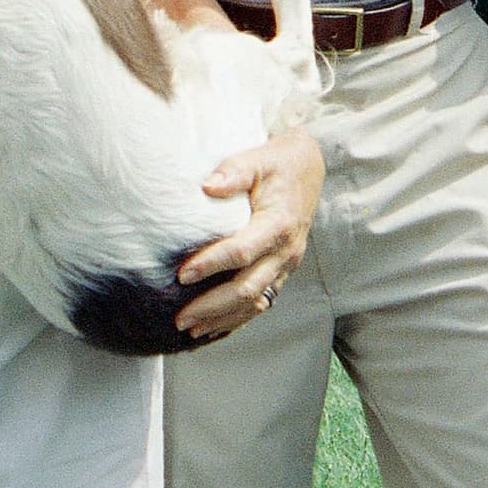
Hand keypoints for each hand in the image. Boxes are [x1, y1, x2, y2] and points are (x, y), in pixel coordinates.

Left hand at [173, 129, 324, 342]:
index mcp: (279, 224)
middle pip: (248, 288)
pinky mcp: (282, 271)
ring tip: (190, 328)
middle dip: (212, 306)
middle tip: (180, 317)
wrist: (307, 170)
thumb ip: (234, 171)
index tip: (182, 274)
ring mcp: (286, 265)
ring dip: (223, 318)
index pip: (243, 251)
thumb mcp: (257, 159)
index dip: (212, 264)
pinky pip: (262, 301)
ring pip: (255, 302)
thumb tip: (207, 186)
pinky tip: (215, 326)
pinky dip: (238, 317)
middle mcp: (285, 251)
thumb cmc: (279, 164)